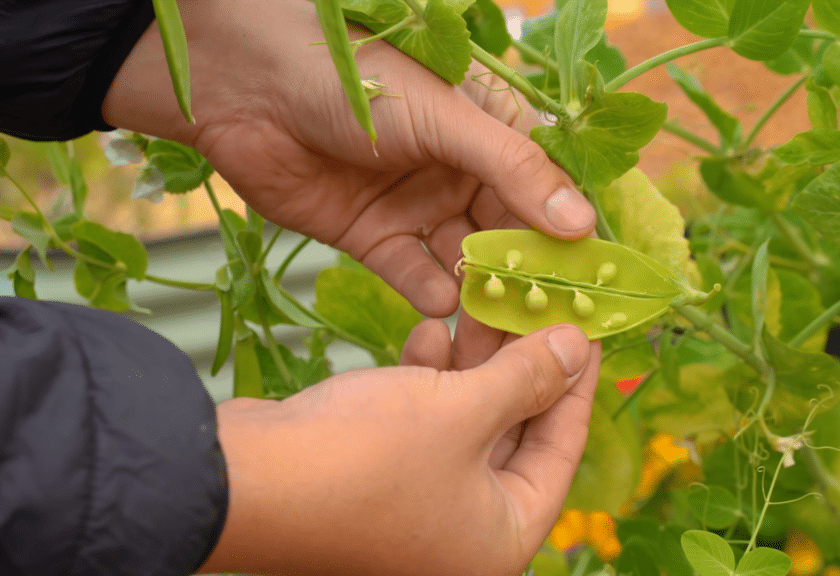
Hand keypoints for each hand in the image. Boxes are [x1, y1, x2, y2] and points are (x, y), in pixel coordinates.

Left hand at [103, 0, 596, 318]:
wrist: (244, 86)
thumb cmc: (353, 76)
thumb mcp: (445, 117)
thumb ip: (513, 170)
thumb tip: (581, 223)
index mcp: (489, 130)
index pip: (546, 189)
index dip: (570, 234)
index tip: (595, 281)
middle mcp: (460, 171)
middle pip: (509, 236)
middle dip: (527, 277)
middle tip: (549, 323)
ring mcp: (417, 205)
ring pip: (465, 262)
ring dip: (482, 294)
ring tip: (500, 330)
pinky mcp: (372, 236)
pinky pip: (412, 274)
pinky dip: (428, 293)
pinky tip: (443, 308)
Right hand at [197, 323, 598, 575]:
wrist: (242, 481)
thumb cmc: (364, 459)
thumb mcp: (460, 410)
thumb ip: (526, 378)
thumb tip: (578, 348)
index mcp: (499, 539)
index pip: (561, 452)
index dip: (575, 385)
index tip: (587, 331)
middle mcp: (461, 533)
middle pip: (512, 434)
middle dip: (519, 365)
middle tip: (534, 306)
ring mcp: (415, 507)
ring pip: (463, 422)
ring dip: (471, 364)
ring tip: (481, 304)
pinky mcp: (374, 479)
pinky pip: (420, 424)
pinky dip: (427, 380)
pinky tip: (429, 331)